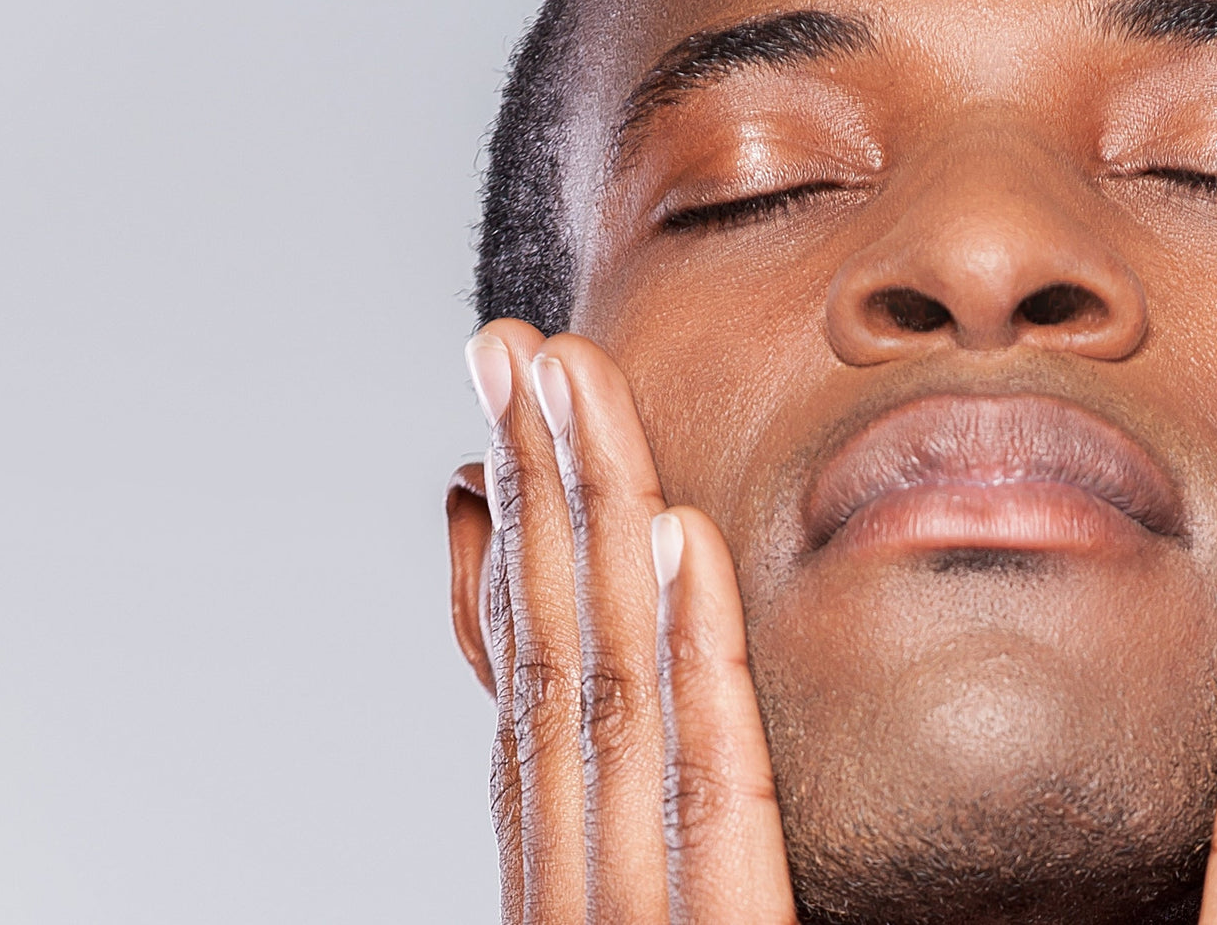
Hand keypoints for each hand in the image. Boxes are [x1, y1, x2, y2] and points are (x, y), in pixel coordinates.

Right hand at [450, 319, 797, 923]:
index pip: (536, 685)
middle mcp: (581, 883)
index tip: (509, 421)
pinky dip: (690, 650)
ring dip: (589, 517)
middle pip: (555, 650)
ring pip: (608, 682)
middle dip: (533, 488)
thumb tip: (647, 711)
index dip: (517, 542)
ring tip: (572, 380)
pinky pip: (707, 782)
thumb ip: (660, 842)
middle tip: (513, 348)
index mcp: (571, 880)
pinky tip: (681, 530)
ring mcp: (631, 914)